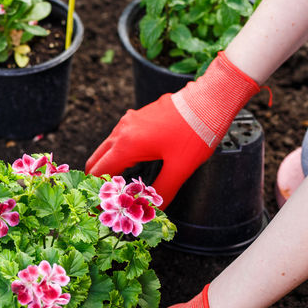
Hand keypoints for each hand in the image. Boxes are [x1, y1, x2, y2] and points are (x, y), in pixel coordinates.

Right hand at [86, 52, 259, 207]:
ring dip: (110, 166)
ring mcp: (129, 121)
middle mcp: (122, 131)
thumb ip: (163, 191)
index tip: (102, 206)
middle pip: (96, 160)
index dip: (98, 192)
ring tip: (121, 185)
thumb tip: (153, 209)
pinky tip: (135, 165)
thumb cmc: (196, 131)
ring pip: (108, 148)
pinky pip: (120, 138)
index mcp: (127, 145)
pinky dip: (120, 154)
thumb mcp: (180, 168)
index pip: (98, 172)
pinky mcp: (138, 117)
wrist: (210, 98)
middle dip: (99, 180)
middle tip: (108, 198)